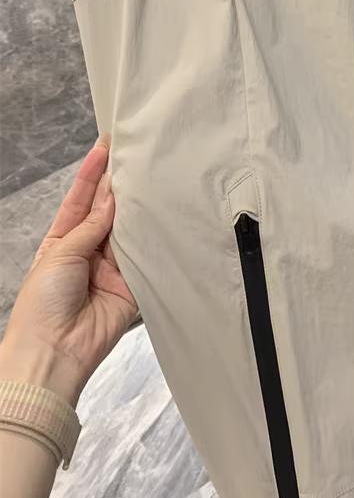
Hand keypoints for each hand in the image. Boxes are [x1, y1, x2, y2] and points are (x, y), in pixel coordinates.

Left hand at [0, 138, 137, 405]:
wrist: (54, 352)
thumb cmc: (44, 301)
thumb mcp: (60, 254)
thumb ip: (90, 226)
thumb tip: (113, 197)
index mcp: (63, 241)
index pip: (80, 200)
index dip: (92, 173)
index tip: (106, 145)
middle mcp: (89, 250)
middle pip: (108, 212)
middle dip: (120, 187)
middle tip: (138, 156)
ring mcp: (112, 268)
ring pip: (128, 231)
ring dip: (138, 210)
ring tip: (155, 178)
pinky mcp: (133, 285)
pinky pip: (146, 258)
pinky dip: (153, 240)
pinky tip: (165, 217)